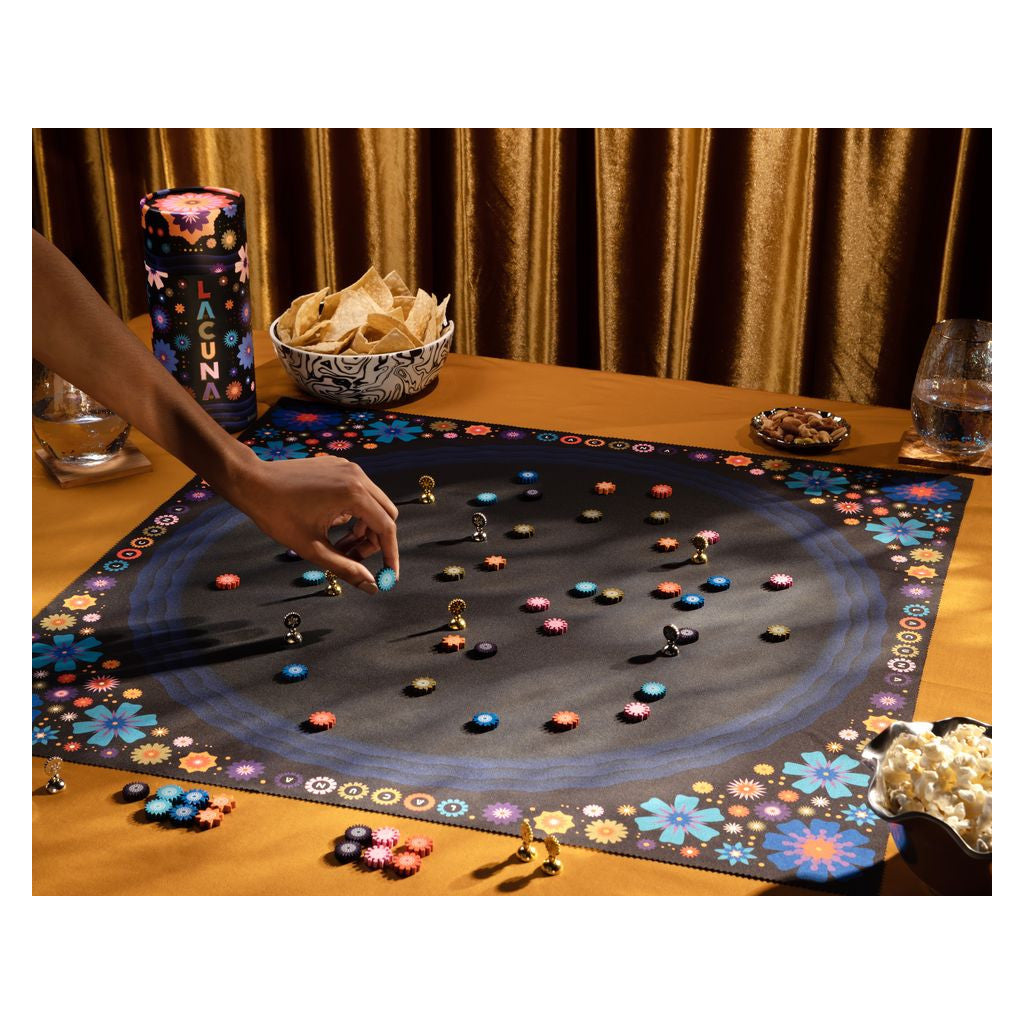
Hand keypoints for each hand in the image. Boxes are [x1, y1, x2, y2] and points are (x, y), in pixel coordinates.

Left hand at [230, 453, 398, 592]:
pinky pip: (358, 492)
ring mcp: (348, 468)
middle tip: (355, 558)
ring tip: (340, 546)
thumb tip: (370, 585)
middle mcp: (357, 476)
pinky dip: (353, 512)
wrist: (251, 482)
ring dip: (363, 528)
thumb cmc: (277, 514)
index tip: (389, 575)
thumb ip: (345, 567)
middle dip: (375, 541)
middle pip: (385, 514)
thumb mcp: (312, 547)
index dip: (390, 554)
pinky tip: (330, 524)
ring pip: (372, 504)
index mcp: (354, 494)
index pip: (387, 528)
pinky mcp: (338, 466)